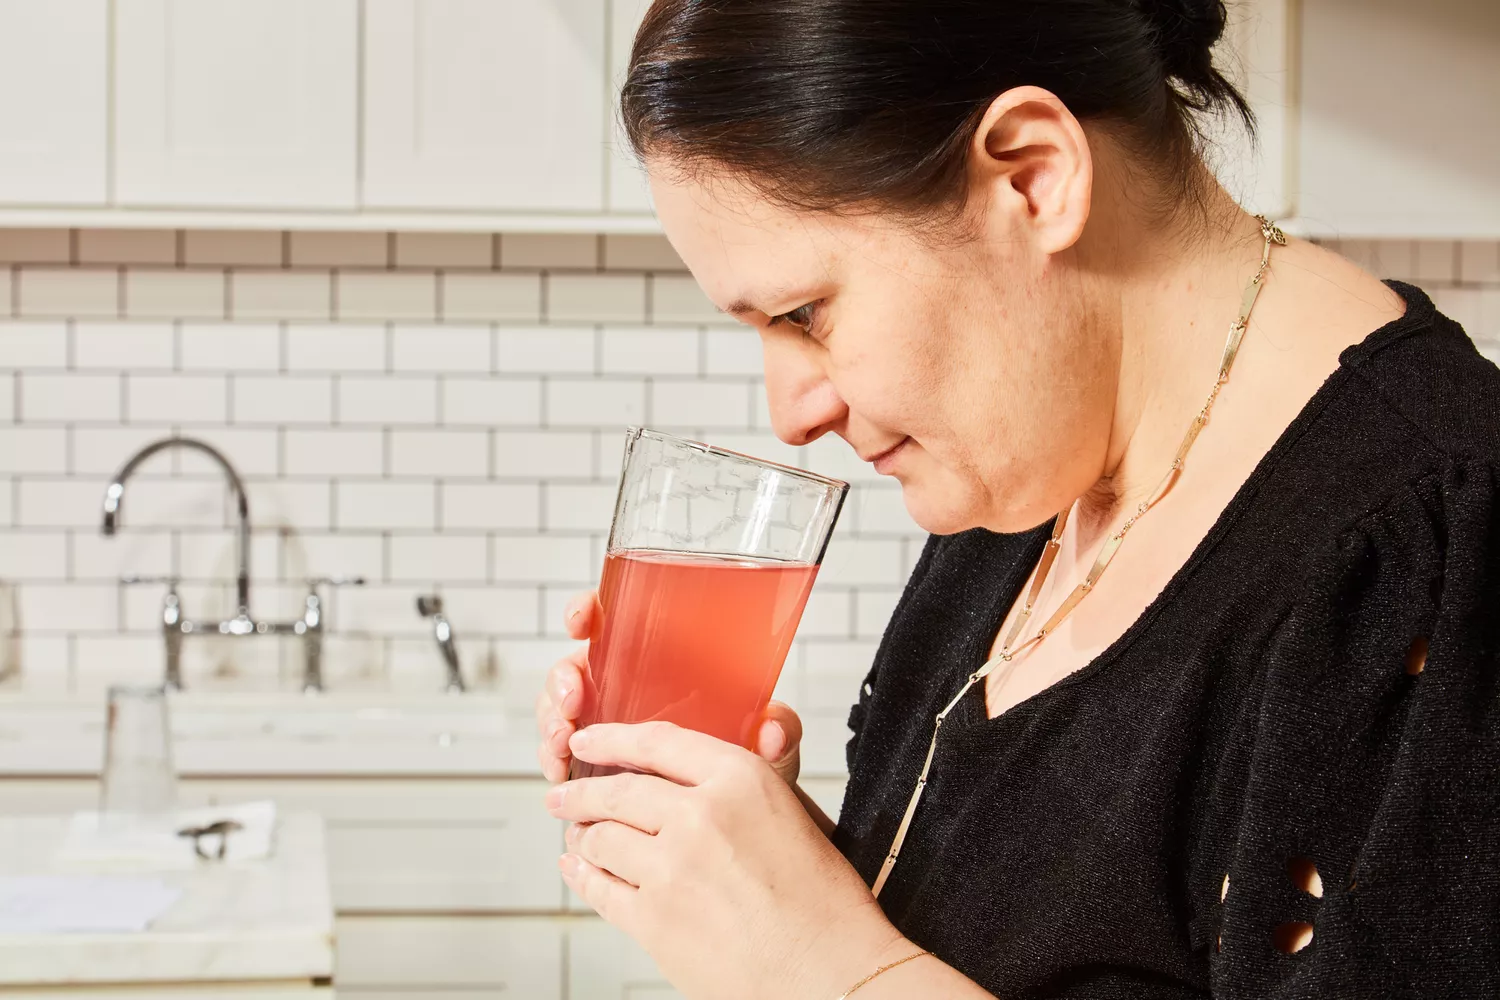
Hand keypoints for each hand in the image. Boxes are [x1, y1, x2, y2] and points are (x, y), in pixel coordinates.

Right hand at [534, 591, 806, 785]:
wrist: (737, 821)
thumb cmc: (748, 767)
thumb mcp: (767, 749)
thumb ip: (779, 734)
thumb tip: (774, 726)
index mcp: (663, 663)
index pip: (618, 622)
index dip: (589, 611)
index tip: (581, 619)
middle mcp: (628, 686)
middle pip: (577, 666)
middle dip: (562, 680)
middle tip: (573, 703)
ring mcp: (607, 723)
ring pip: (560, 707)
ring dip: (551, 721)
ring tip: (563, 746)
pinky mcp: (594, 759)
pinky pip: (561, 749)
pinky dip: (553, 757)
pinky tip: (561, 772)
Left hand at [547, 722, 908, 999]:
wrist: (830, 972)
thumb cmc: (822, 899)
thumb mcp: (795, 814)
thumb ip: (745, 781)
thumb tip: (703, 764)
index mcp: (741, 779)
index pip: (658, 741)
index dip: (612, 738)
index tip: (589, 741)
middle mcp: (700, 815)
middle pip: (618, 790)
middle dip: (580, 792)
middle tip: (562, 794)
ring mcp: (671, 869)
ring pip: (601, 838)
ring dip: (582, 835)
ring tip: (577, 837)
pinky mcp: (654, 920)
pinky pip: (600, 888)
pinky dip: (582, 875)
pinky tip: (578, 869)